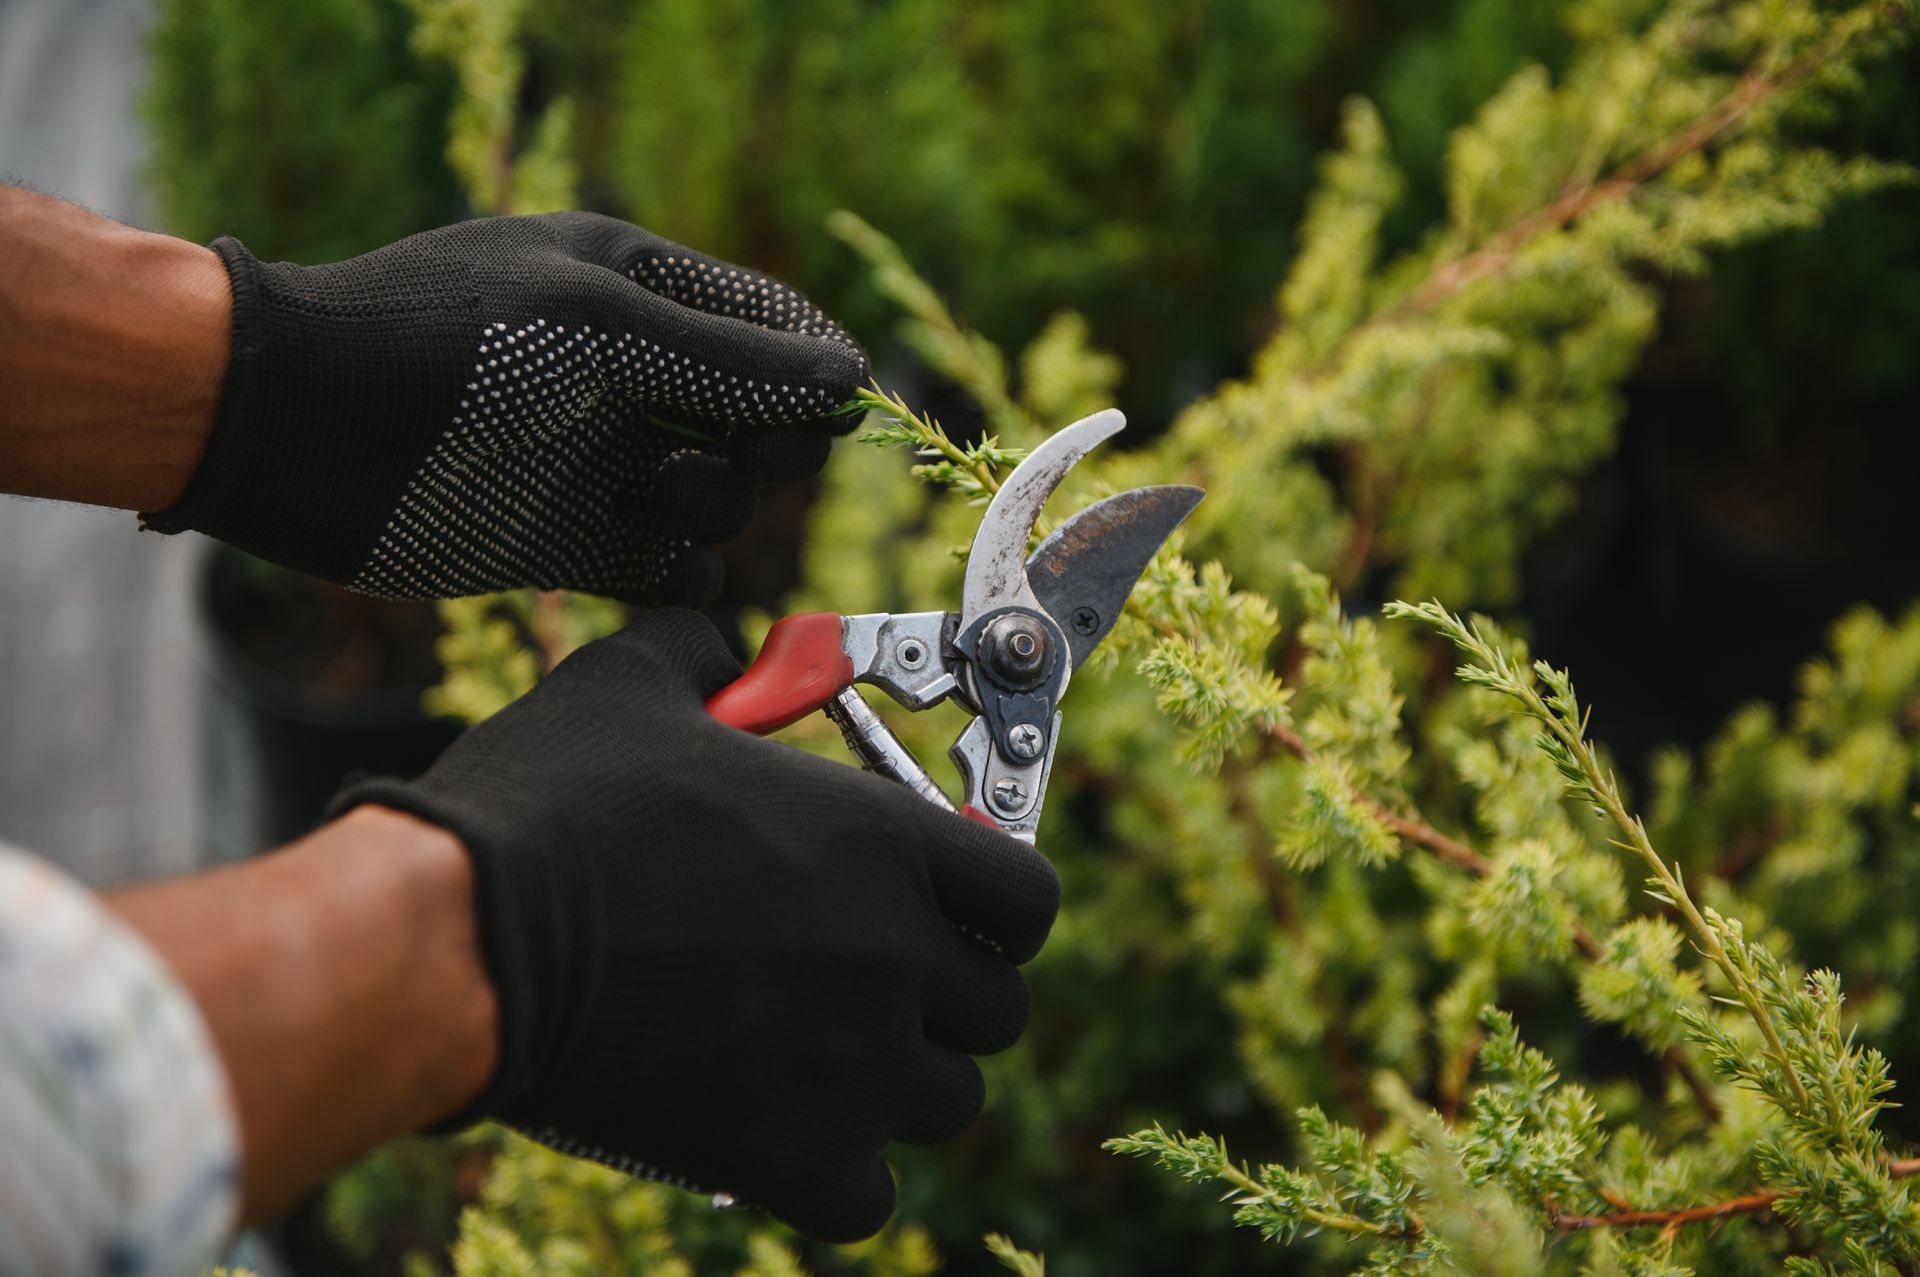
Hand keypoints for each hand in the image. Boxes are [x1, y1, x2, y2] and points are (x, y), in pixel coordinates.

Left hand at [143, 213, 868, 604]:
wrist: (295, 435)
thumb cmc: (440, 346)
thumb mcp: (595, 325)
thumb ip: (727, 360)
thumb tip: (848, 377)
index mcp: (635, 291)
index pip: (770, 329)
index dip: (814, 373)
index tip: (830, 417)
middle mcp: (629, 376)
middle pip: (762, 422)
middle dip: (771, 444)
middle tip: (744, 455)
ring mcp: (601, 463)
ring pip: (723, 501)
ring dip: (713, 505)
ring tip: (651, 495)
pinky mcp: (572, 544)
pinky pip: (671, 573)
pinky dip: (681, 575)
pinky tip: (647, 556)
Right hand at [330, 610, 1059, 1240]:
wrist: (462, 940)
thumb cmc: (547, 806)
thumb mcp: (630, 685)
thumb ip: (703, 653)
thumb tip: (717, 647)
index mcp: (881, 840)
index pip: (1029, 899)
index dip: (997, 907)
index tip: (952, 911)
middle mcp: (893, 951)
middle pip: (998, 1011)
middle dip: (949, 999)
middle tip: (875, 982)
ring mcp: (854, 1064)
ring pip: (947, 1103)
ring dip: (899, 1085)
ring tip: (826, 1056)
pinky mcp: (794, 1157)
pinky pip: (869, 1196)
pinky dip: (835, 1175)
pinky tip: (780, 1132)